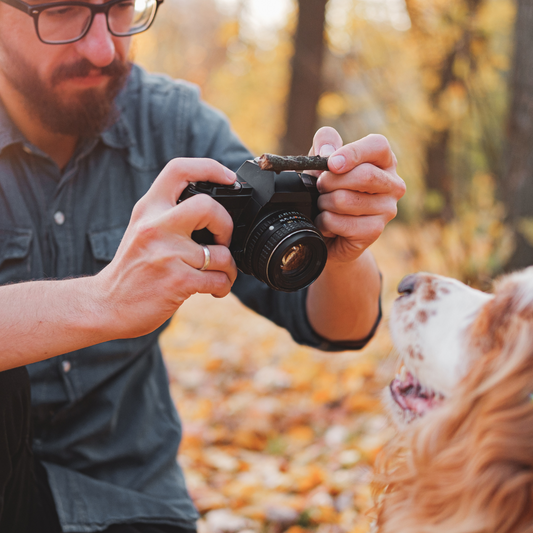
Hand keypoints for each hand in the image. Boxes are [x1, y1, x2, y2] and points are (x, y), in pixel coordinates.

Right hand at [96, 158, 238, 337]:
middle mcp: (156, 226)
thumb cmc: (131, 270)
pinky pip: (219, 279)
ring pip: (222, 253)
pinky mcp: (178, 281)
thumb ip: (168, 215)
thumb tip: (212, 212)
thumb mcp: (141, 230)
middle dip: (226, 224)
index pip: (179, 170)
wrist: (105, 306)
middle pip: (208, 206)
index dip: (210, 167)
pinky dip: (223, 286)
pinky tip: (214, 288)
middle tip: (221, 240)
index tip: (229, 178)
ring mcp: (167, 254)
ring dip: (229, 268)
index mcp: (148, 209)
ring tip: (219, 274)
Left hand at [309, 128, 405, 262]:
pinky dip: (324, 222)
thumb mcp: (323, 161)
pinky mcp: (375, 230)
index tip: (331, 164)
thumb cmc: (330, 190)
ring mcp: (387, 209)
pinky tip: (327, 223)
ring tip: (323, 205)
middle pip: (364, 175)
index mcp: (384, 161)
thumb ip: (324, 143)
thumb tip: (326, 151)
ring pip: (346, 200)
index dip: (352, 153)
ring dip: (324, 203)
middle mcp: (393, 184)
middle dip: (330, 181)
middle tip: (320, 187)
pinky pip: (340, 222)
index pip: (378, 146)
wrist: (329, 230)